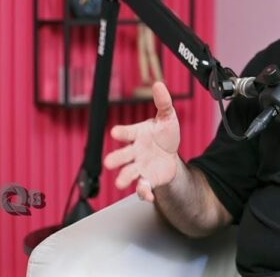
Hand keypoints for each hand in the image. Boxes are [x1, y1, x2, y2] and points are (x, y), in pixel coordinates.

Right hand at [104, 82, 180, 201]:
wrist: (170, 156)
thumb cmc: (164, 135)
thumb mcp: (167, 117)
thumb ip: (163, 102)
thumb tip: (159, 84)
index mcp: (137, 134)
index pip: (126, 132)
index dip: (121, 132)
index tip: (116, 132)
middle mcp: (134, 152)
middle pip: (121, 156)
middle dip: (114, 159)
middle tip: (109, 162)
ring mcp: (139, 167)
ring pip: (128, 174)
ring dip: (123, 178)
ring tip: (120, 182)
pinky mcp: (148, 180)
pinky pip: (143, 188)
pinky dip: (144, 192)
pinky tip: (148, 195)